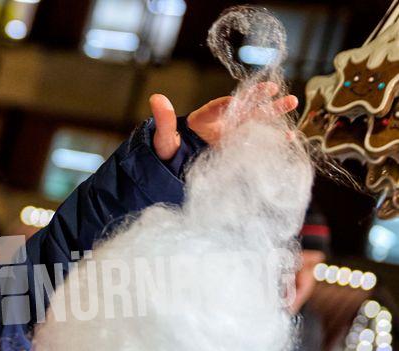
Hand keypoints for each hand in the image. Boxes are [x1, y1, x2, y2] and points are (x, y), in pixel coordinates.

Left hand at [150, 82, 298, 160]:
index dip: (224, 105)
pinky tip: (289, 136)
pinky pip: (256, 142)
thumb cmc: (167, 150)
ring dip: (272, 114)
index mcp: (202, 119)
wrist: (173, 166)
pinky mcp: (236, 148)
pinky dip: (272, 140)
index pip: (215, 108)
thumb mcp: (163, 138)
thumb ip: (164, 121)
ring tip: (292, 103)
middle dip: (258, 100)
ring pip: (254, 122)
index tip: (234, 101)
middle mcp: (220, 123)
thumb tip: (155, 98)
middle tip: (275, 88)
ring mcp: (230, 135)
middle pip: (241, 108)